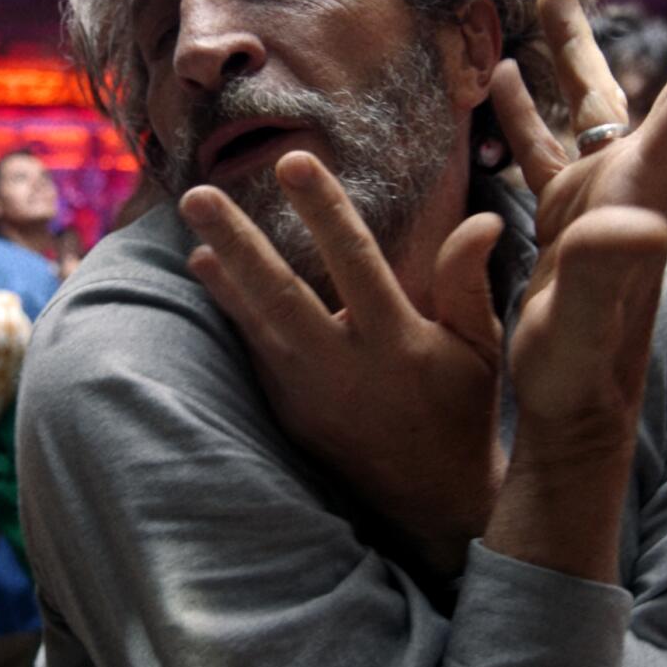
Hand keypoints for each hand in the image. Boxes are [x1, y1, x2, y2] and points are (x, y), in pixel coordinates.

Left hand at [180, 153, 506, 576]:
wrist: (431, 505)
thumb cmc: (461, 413)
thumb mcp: (478, 349)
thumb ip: (466, 282)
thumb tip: (477, 216)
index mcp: (396, 343)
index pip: (355, 262)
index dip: (323, 210)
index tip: (294, 161)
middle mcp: (343, 366)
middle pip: (279, 294)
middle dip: (236, 242)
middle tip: (196, 195)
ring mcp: (307, 393)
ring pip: (255, 322)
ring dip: (221, 272)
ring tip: (188, 227)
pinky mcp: (288, 411)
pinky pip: (253, 349)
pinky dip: (228, 309)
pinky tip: (206, 269)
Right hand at [481, 0, 666, 578]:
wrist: (573, 414)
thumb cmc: (581, 376)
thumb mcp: (588, 325)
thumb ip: (607, 271)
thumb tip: (635, 219)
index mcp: (647, 189)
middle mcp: (637, 182)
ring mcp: (603, 197)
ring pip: (601, 101)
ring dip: (584, 45)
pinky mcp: (570, 220)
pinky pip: (550, 145)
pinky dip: (531, 106)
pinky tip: (506, 73)